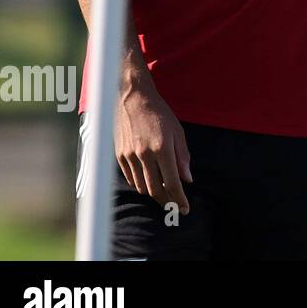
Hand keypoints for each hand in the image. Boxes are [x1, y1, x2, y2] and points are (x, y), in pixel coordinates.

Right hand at [114, 73, 192, 214]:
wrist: (133, 99)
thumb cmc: (159, 114)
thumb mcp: (178, 132)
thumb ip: (183, 157)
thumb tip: (187, 179)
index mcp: (162, 148)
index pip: (172, 182)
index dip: (179, 199)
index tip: (185, 208)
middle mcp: (144, 154)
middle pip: (155, 189)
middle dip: (167, 201)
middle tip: (175, 205)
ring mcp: (129, 156)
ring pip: (141, 187)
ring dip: (154, 193)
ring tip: (164, 193)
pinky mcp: (119, 156)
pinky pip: (131, 178)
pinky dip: (140, 184)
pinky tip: (149, 181)